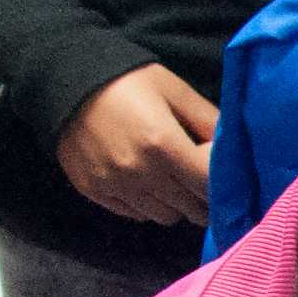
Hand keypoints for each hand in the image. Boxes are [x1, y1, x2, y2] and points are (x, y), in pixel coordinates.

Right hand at [53, 62, 217, 226]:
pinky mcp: (94, 190)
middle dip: (204, 198)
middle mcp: (139, 171)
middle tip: (202, 182)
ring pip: (165, 216)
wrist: (63, 80)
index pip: (208, 186)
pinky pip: (135, 213)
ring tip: (175, 182)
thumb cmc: (127, 80)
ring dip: (177, 204)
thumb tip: (234, 146)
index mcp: (163, 144)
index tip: (223, 174)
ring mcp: (114, 185)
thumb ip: (207, 120)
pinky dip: (148, 205)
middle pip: (190, 207)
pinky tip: (148, 184)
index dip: (223, 183)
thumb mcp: (174, 90)